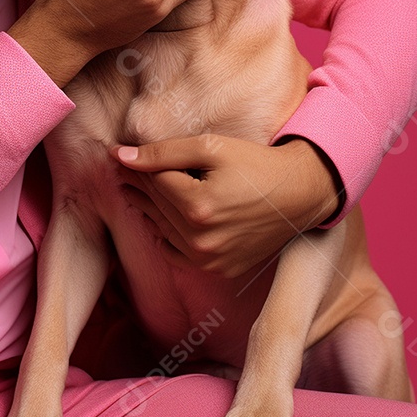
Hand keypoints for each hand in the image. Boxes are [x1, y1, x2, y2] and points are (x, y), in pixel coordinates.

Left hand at [112, 135, 343, 277]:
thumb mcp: (211, 147)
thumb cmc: (256, 164)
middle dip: (137, 185)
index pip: (153, 181)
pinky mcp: (220, 269)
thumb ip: (163, 152)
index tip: (116, 154)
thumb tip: (121, 156)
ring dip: (147, 209)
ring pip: (163, 230)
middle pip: (156, 205)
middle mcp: (201, 239)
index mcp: (198, 206)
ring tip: (134, 191)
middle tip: (120, 171)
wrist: (300, 194)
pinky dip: (165, 237)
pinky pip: (178, 254)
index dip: (136, 165)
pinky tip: (158, 221)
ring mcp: (211, 259)